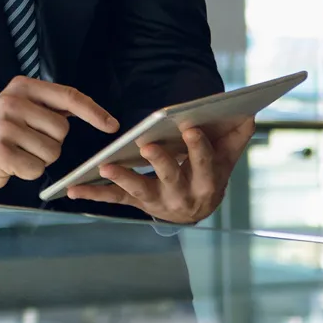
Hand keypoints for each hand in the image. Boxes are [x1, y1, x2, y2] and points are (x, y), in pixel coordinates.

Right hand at [0, 75, 118, 191]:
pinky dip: (29, 172)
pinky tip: (13, 164)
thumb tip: (97, 114)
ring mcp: (5, 126)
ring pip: (52, 151)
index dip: (93, 111)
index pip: (67, 95)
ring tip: (20, 153)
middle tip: (28, 142)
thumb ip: (51, 107)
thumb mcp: (22, 108)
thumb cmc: (1, 133)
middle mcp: (12, 102)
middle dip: (52, 142)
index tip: (112, 125)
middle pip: (62, 130)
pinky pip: (37, 168)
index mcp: (22, 87)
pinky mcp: (1, 150)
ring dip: (41, 159)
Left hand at [65, 116, 255, 223]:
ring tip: (105, 167)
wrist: (194, 209)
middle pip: (171, 178)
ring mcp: (156, 202)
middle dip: (161, 162)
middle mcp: (182, 197)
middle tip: (148, 145)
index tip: (189, 127)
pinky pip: (113, 199)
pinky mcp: (134, 202)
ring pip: (139, 191)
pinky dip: (93, 194)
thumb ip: (235, 138)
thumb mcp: (224, 158)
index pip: (204, 164)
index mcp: (206, 183)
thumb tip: (249, 113)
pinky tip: (72, 189)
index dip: (198, 147)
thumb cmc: (208, 173)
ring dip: (122, 178)